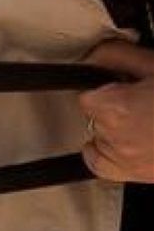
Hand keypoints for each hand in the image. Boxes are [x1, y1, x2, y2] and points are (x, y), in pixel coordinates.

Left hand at [79, 40, 153, 182]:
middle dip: (112, 108)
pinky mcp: (137, 175)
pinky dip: (106, 154)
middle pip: (94, 118)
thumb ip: (120, 57)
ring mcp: (126, 161)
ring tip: (143, 123)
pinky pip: (100, 166)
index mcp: (119, 109)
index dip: (105, 89)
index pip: (87, 97)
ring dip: (113, 130)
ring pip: (99, 139)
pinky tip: (124, 142)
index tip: (120, 87)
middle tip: (140, 103)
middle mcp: (118, 139)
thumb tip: (95, 55)